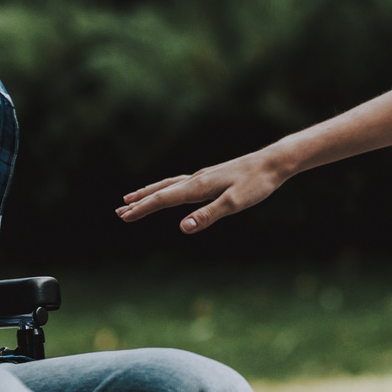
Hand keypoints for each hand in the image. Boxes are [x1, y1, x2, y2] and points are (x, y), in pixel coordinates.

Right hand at [119, 149, 291, 234]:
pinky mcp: (211, 177)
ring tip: (132, 198)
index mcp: (198, 186)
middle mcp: (196, 179)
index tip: (124, 217)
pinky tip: (170, 191)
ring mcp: (203, 177)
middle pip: (161, 190)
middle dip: (140, 202)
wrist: (272, 163)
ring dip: (150, 193)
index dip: (143, 209)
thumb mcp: (234, 204)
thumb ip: (208, 216)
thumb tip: (183, 228)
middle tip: (119, 211)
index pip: (163, 199)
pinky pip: (180, 183)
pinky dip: (167, 188)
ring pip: (169, 185)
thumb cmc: (256, 184)